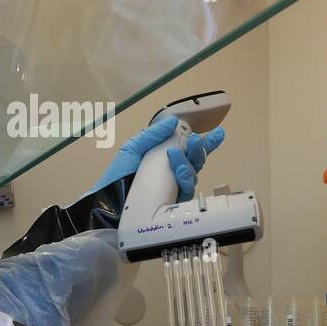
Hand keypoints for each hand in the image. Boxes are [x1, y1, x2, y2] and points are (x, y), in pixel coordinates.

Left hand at [93, 114, 224, 200]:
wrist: (108, 204)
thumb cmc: (117, 176)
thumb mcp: (133, 149)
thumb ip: (152, 135)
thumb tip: (173, 121)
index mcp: (164, 159)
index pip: (189, 150)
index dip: (206, 142)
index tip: (218, 132)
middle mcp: (172, 174)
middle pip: (195, 161)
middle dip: (199, 149)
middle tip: (195, 140)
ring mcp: (174, 190)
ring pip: (193, 174)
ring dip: (187, 162)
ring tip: (174, 156)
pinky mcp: (173, 204)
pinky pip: (187, 190)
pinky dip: (184, 177)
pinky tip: (177, 171)